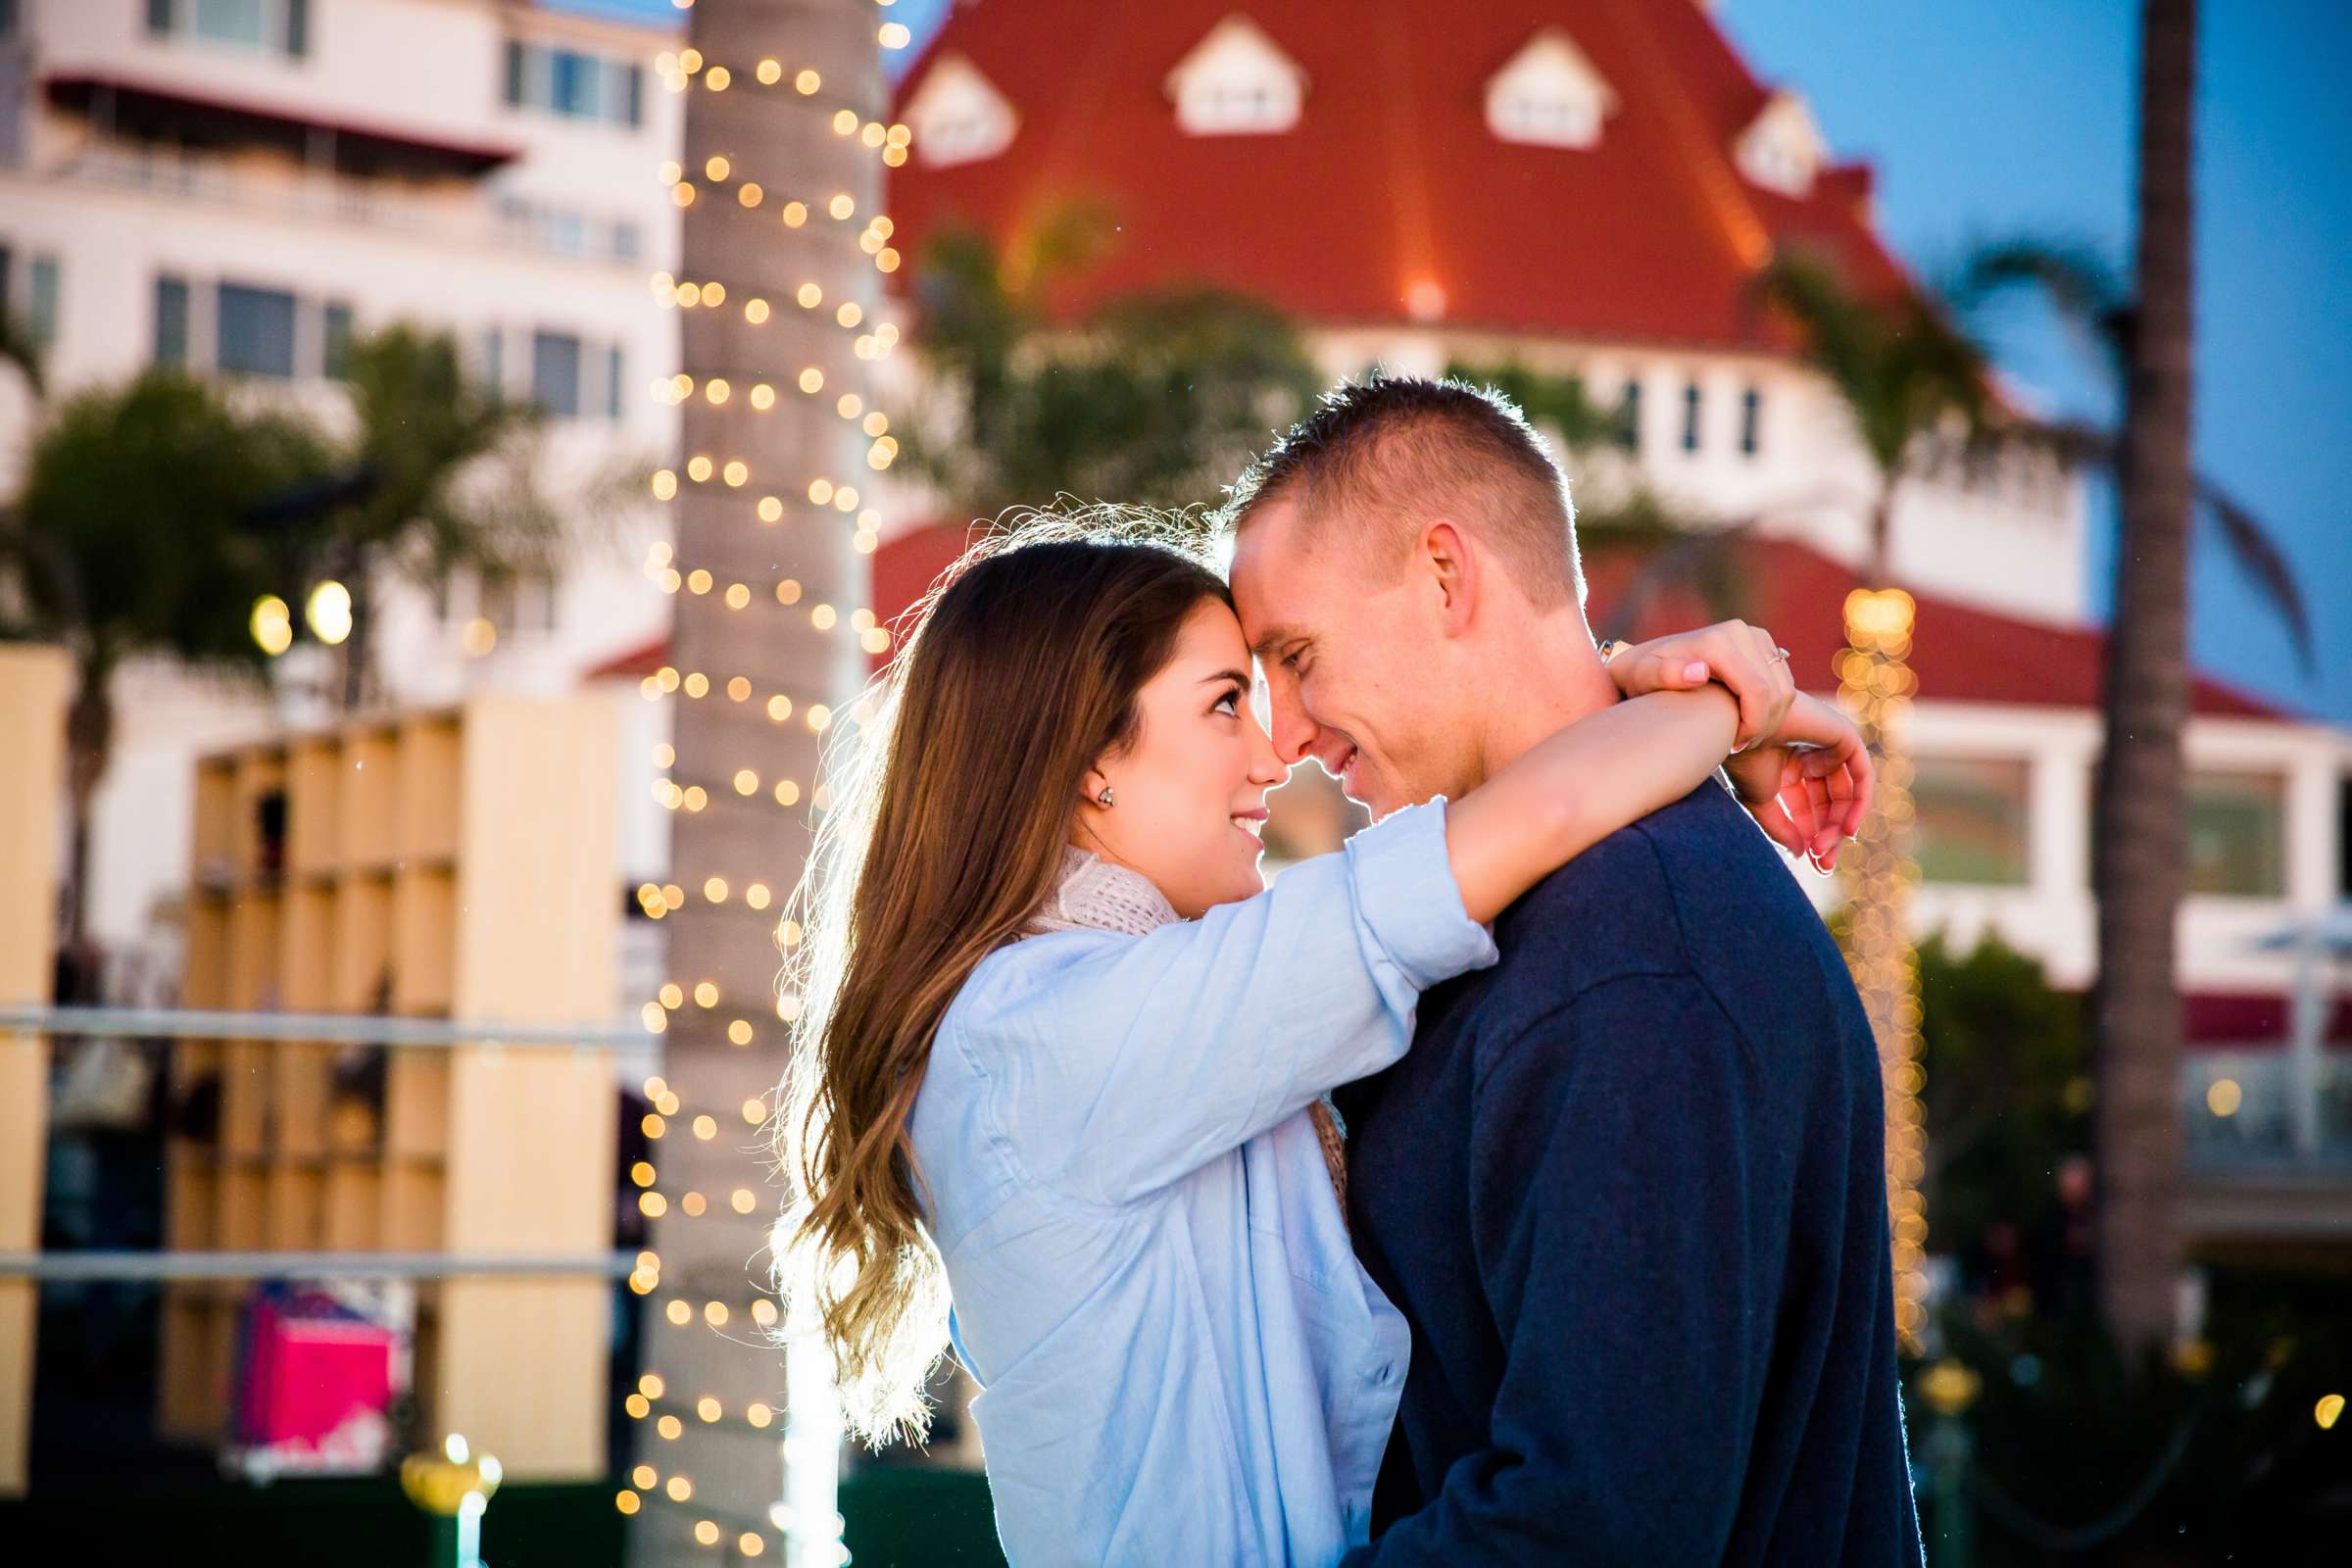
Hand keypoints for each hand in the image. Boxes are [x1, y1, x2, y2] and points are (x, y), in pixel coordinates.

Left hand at [1603, 620, 1794, 754]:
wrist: (1645, 661)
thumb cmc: (1639, 677)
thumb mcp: (1642, 679)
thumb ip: (1664, 675)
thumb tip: (1700, 671)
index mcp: (1718, 642)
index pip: (1759, 692)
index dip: (1753, 726)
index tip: (1732, 746)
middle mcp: (1739, 631)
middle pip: (1776, 692)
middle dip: (1762, 726)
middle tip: (1736, 744)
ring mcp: (1753, 634)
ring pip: (1785, 689)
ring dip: (1769, 719)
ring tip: (1739, 734)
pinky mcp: (1762, 642)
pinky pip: (1783, 682)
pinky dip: (1771, 707)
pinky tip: (1743, 718)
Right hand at [1723, 694, 1873, 873]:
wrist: (1740, 727)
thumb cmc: (1743, 758)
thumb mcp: (1761, 802)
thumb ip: (1781, 827)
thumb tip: (1800, 853)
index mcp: (1789, 767)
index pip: (1810, 808)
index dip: (1811, 836)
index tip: (1812, 864)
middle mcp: (1812, 755)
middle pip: (1830, 804)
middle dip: (1827, 835)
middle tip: (1822, 864)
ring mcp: (1830, 744)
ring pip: (1846, 795)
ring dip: (1839, 826)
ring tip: (1825, 849)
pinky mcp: (1845, 736)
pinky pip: (1862, 776)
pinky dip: (1859, 804)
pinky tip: (1848, 830)